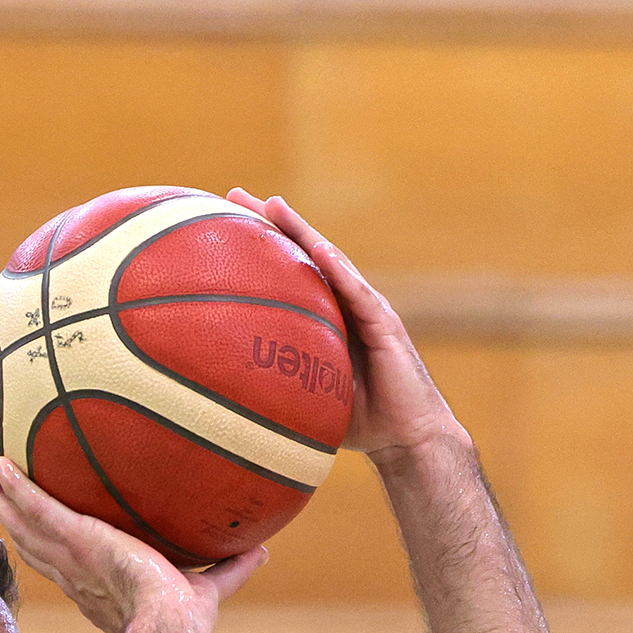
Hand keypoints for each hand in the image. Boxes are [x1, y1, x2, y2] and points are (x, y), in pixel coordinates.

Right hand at [0, 457, 266, 632]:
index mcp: (99, 588)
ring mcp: (71, 559)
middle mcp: (77, 575)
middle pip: (34, 544)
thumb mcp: (211, 585)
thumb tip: (265, 550)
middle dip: (13, 520)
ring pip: (25, 527)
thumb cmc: (187, 621)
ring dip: (3, 501)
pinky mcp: (75, 540)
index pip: (67, 566)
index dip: (50, 549)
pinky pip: (37, 509)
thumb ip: (233, 568)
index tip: (40, 532)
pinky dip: (15, 489)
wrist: (170, 627)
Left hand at [227, 188, 466, 462]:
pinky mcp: (386, 325)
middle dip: (274, 222)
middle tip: (235, 194)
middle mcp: (348, 305)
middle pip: (307, 254)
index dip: (262, 245)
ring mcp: (369, 310)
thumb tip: (227, 393)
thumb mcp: (310, 399)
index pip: (291, 272)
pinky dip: (340, 271)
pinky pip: (360, 294)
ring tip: (274, 205)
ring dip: (303, 232)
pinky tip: (320, 249)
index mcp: (329, 317)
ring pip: (333, 262)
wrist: (408, 438)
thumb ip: (280, 385)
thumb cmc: (360, 422)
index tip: (224, 220)